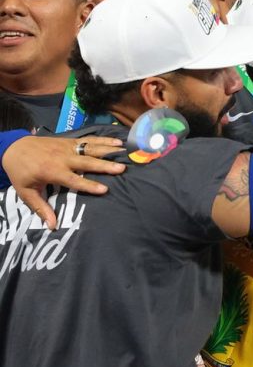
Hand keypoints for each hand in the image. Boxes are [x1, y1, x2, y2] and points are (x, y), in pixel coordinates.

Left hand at [2, 134, 123, 229]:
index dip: (88, 185)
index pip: (73, 180)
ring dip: (109, 150)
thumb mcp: (26, 192)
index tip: (104, 189)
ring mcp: (67, 147)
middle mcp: (62, 158)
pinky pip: (89, 140)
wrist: (13, 147)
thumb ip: (40, 208)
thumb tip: (52, 226)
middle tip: (122, 168)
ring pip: (91, 148)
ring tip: (125, 152)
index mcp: (52, 171)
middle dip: (105, 165)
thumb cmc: (21, 172)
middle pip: (87, 162)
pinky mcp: (70, 141)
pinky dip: (104, 140)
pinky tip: (118, 141)